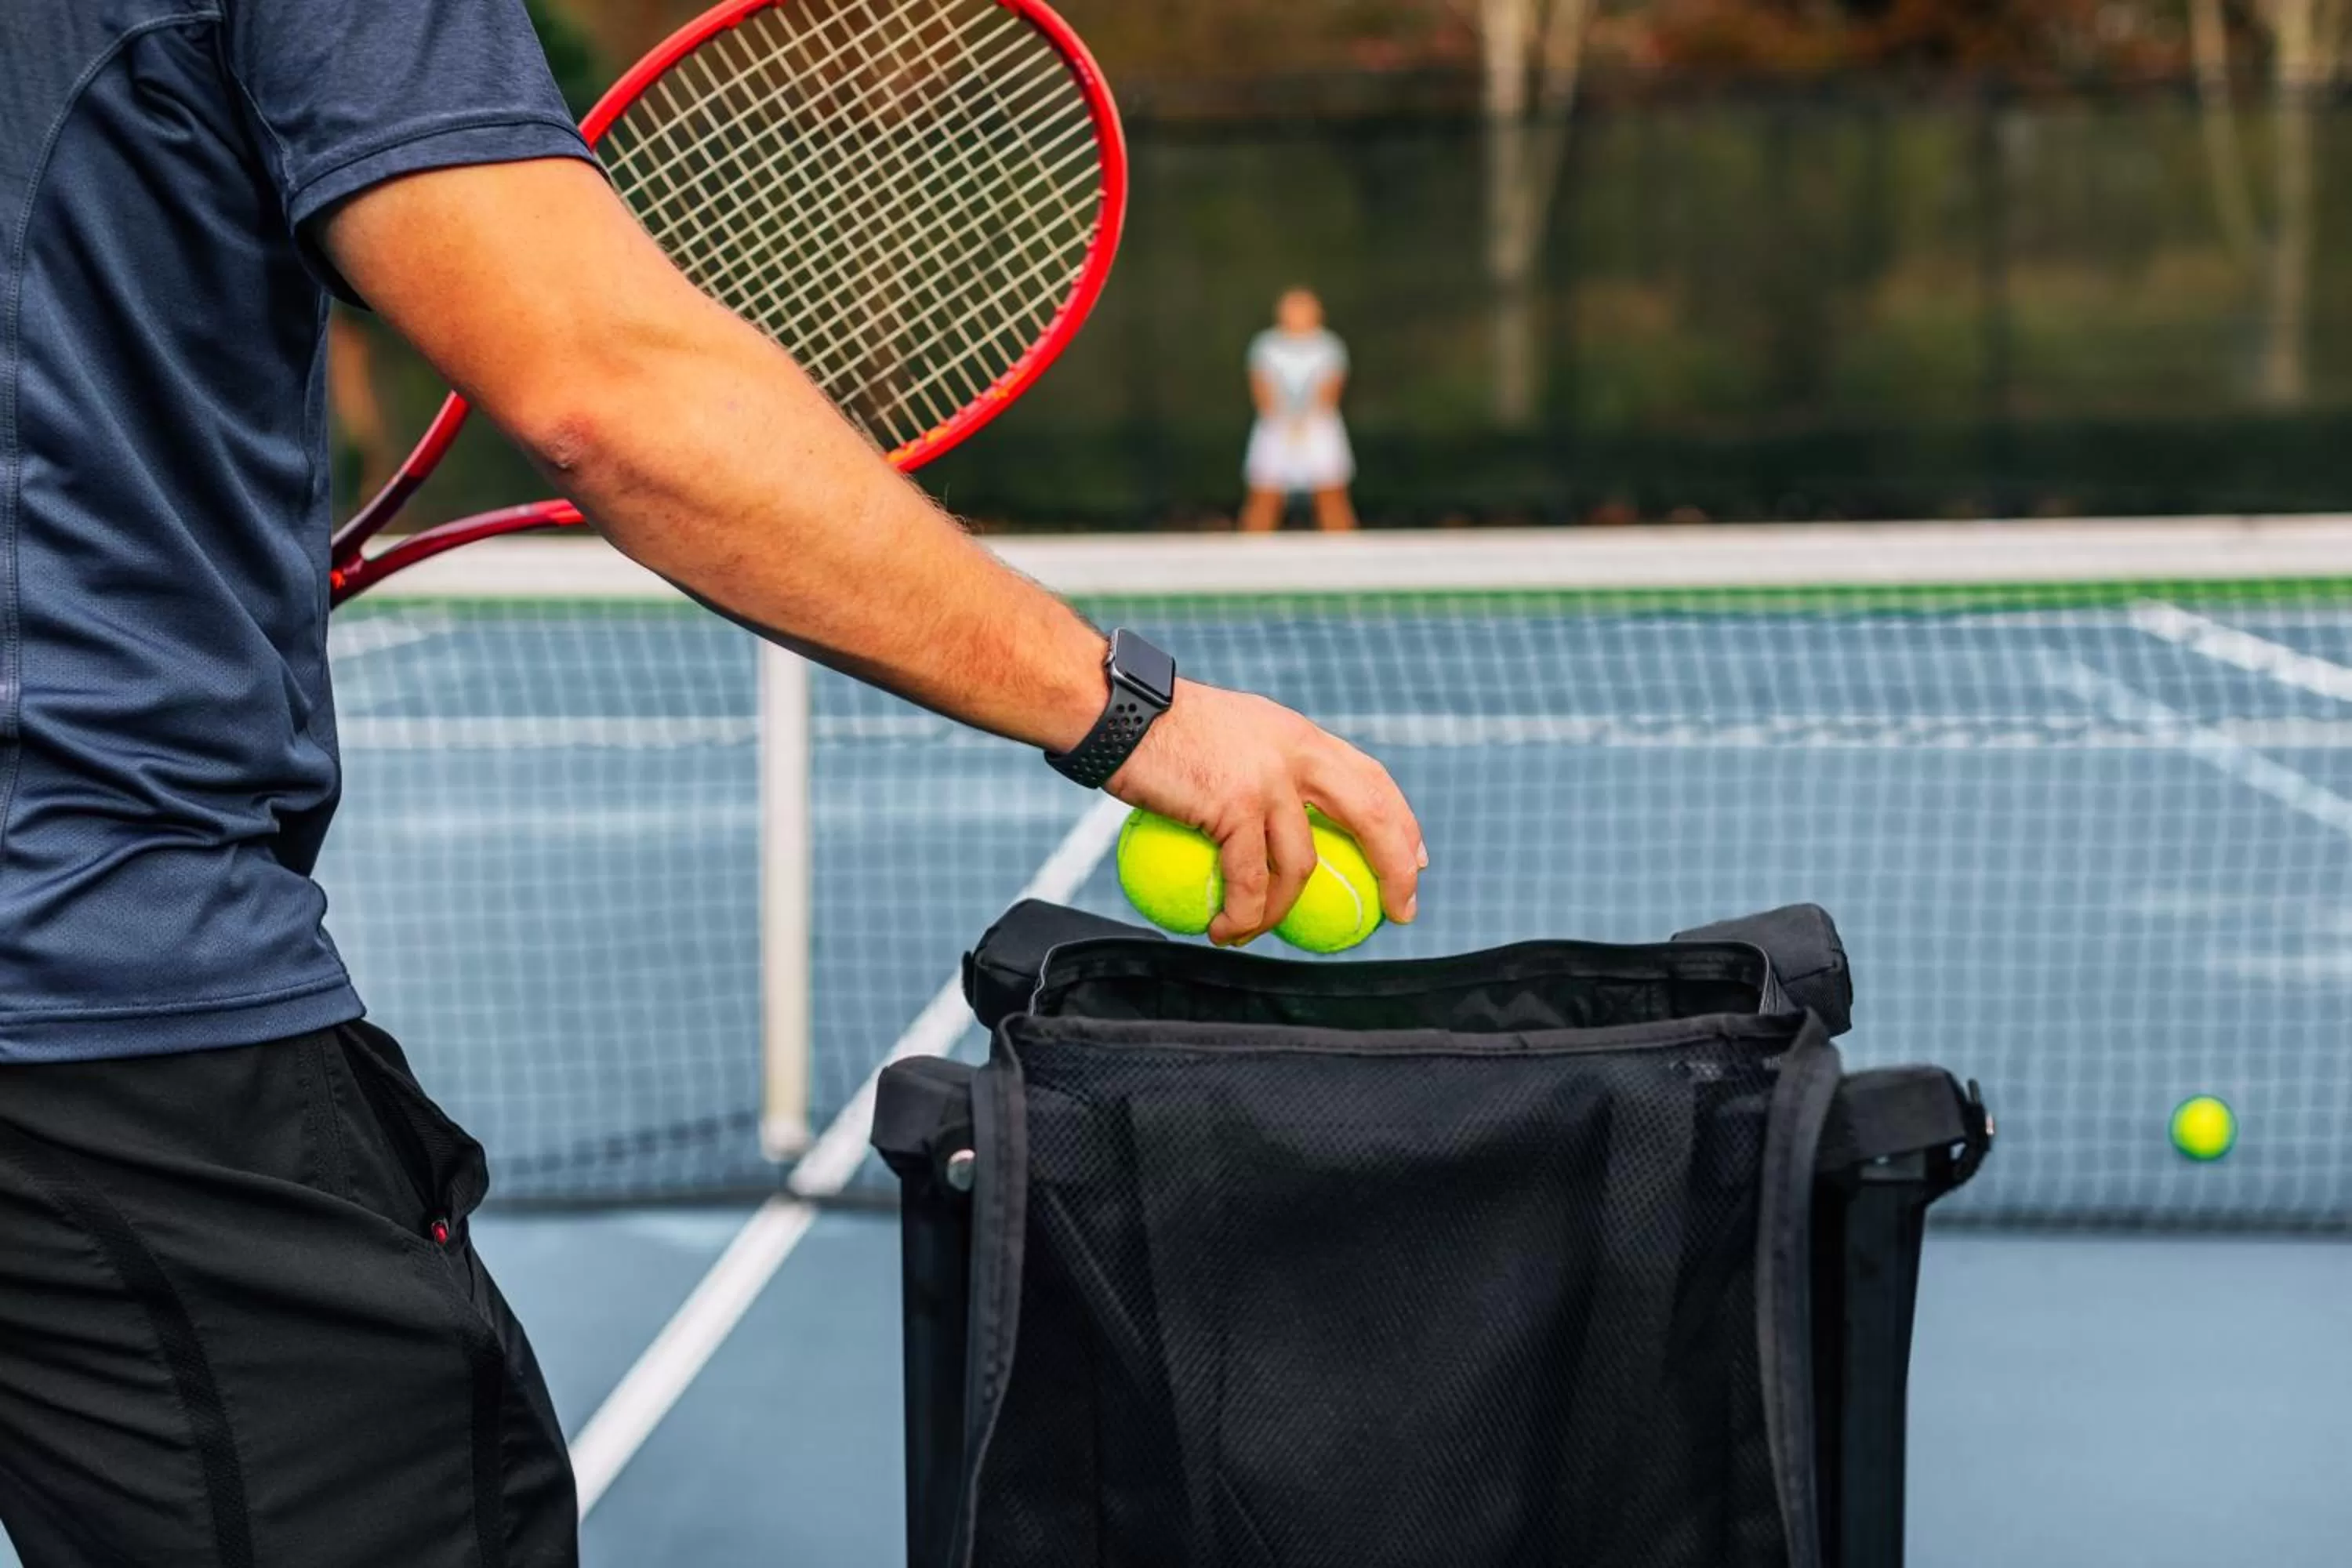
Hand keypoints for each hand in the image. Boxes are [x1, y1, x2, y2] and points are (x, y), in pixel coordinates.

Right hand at [1108, 680, 1426, 946]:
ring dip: (1283, 913)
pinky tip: (1222, 929)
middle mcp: (1295, 751)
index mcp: (1298, 734)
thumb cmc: (1154, 729)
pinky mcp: (1235, 805)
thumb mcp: (1227, 735)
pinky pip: (1250, 881)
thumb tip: (1273, 816)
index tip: (1415, 859)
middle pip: (1370, 814)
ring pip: (1303, 865)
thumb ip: (1260, 765)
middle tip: (1398, 911)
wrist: (1115, 712)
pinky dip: (1242, 915)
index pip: (1370, 777)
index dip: (1401, 820)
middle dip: (1396, 867)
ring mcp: (1269, 778)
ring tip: (1253, 934)